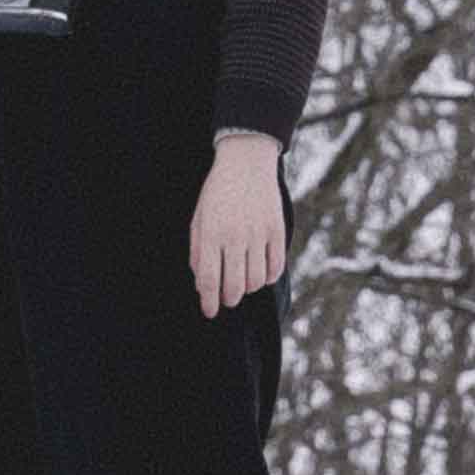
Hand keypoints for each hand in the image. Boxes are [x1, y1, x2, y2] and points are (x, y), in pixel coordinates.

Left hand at [191, 131, 289, 315]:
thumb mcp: (198, 218)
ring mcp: (258, 234)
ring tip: (242, 282)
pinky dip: (268, 277)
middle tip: (226, 299)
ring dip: (247, 288)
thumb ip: (198, 251)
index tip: (209, 312)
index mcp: (211, 233)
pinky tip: (260, 272)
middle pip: (233, 286)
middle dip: (228, 299)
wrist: (246, 162)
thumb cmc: (218, 192)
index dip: (209, 301)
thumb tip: (202, 283)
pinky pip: (275, 268)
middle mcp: (235, 236)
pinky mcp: (277, 231)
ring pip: (255, 281)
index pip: (209, 279)